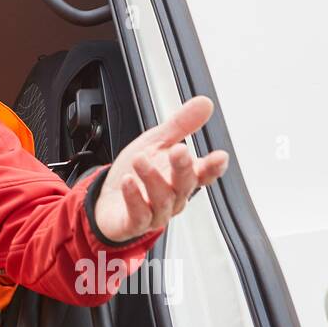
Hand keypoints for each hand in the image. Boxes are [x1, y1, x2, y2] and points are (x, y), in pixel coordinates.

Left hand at [93, 95, 228, 243]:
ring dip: (152, 178)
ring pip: (161, 199)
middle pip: (184, 185)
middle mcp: (172, 196)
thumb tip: (205, 103)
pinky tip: (129, 182)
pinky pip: (138, 214)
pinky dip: (134, 198)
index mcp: (180, 176)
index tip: (220, 157)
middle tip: (180, 150)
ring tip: (140, 159)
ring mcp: (155, 212)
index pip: (203, 173)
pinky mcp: (134, 223)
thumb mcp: (156, 142)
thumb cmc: (136, 172)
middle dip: (183, 168)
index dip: (213, 167)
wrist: (107, 199)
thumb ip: (180, 125)